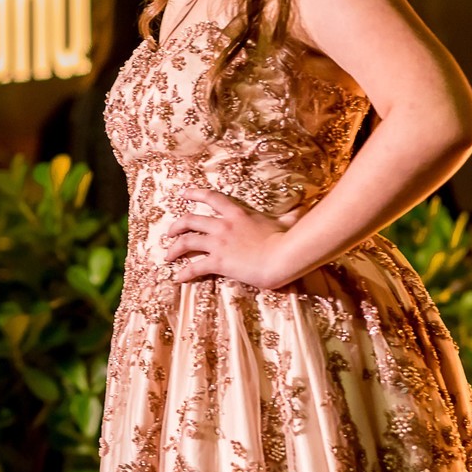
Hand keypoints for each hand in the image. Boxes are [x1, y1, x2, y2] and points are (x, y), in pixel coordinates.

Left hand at [164, 188, 290, 288]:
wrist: (282, 258)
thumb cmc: (286, 240)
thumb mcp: (287, 222)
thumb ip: (291, 215)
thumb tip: (305, 206)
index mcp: (238, 213)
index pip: (212, 198)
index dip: (195, 194)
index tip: (183, 194)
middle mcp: (223, 225)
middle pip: (191, 220)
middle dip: (176, 225)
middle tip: (169, 232)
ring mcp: (219, 243)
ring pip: (187, 241)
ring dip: (174, 248)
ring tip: (167, 255)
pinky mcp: (218, 261)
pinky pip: (195, 266)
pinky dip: (184, 272)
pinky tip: (177, 278)